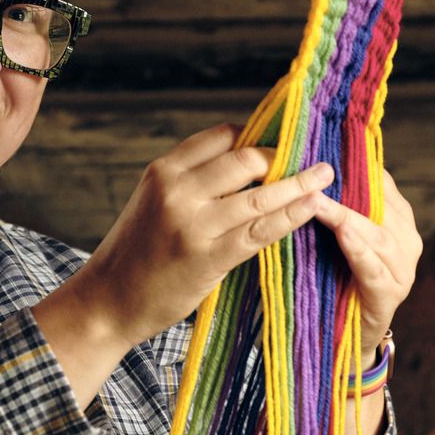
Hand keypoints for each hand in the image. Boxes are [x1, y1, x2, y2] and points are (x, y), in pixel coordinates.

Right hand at [33, 124, 334, 405]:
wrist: (106, 301)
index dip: (258, 134)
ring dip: (300, 183)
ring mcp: (193, 224)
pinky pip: (261, 231)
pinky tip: (313, 208)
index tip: (286, 138)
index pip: (222, 135)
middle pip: (245, 158)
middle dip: (283, 156)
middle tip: (312, 156)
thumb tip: (246, 164)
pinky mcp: (209, 258)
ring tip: (327, 174)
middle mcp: (177, 190)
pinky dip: (291, 216)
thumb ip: (192, 183)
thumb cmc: (136, 254)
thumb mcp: (154, 203)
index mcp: (163, 170)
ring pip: (260, 195)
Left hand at [306, 163, 420, 358]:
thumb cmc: (332, 277)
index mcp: (396, 218)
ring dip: (347, 217)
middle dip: (347, 189)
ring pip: (378, 235)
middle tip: (314, 171)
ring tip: (320, 202)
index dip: (353, 165)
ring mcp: (403, 269)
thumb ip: (332, 205)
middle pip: (380, 206)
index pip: (379, 182)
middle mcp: (406, 239)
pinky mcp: (390, 295)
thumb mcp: (332, 235)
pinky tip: (344, 234)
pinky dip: (359, 250)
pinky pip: (375, 268)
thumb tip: (305, 163)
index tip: (321, 147)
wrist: (337, 334)